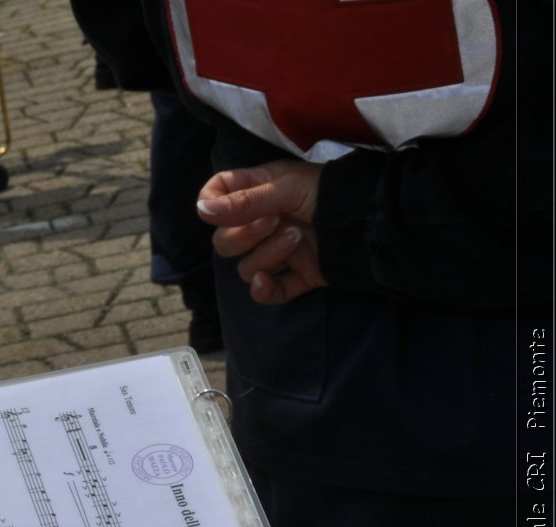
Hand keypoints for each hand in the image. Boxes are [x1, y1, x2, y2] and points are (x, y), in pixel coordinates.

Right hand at [196, 160, 325, 304]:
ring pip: (246, 266)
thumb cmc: (334, 192)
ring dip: (266, 255)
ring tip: (297, 239)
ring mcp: (279, 251)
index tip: (215, 210)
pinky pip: (267, 292)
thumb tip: (200, 209)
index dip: (210, 202)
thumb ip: (244, 201)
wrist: (374, 223)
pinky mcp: (296, 276)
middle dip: (243, 235)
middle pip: (225, 240)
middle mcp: (264, 221)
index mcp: (260, 190)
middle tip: (272, 222)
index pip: (217, 195)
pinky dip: (264, 290)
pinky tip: (269, 281)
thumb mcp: (288, 187)